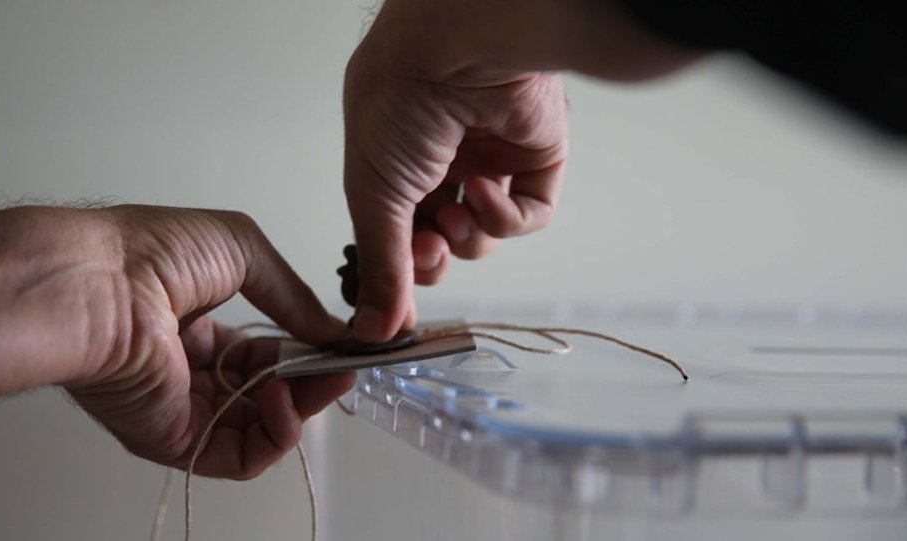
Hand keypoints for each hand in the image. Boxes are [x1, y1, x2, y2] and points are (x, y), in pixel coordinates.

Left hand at [0, 205, 351, 478]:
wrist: (100, 285)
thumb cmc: (155, 253)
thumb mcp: (243, 249)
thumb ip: (293, 295)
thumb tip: (332, 332)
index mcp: (196, 326)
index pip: (262, 352)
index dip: (303, 350)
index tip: (340, 345)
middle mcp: (190, 371)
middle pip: (267, 391)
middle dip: (312, 380)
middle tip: (344, 367)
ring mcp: (184, 408)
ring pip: (261, 427)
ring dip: (302, 406)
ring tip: (321, 380)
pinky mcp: (178, 440)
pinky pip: (242, 456)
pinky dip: (277, 435)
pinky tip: (284, 400)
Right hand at [343, 0, 700, 341]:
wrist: (457, 51)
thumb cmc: (399, 102)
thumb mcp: (373, 194)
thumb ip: (380, 267)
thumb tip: (374, 330)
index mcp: (394, 160)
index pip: (396, 230)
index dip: (398, 266)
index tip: (392, 302)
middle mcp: (441, 160)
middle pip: (440, 240)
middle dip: (432, 258)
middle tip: (427, 252)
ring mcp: (489, 159)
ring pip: (483, 234)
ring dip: (468, 237)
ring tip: (454, 213)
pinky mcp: (533, 159)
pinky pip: (527, 213)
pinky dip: (506, 216)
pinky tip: (485, 190)